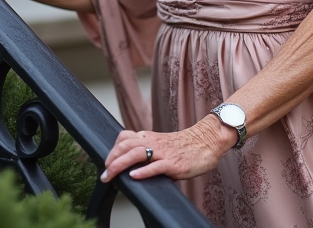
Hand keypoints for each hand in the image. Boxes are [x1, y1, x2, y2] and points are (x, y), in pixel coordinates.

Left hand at [101, 116, 232, 182]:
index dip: (113, 149)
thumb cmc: (185, 146)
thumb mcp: (162, 143)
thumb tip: (131, 163)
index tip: (107, 162)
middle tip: (104, 173)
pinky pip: (156, 166)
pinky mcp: (175, 164)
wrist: (208, 141)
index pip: (125, 138)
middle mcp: (154, 143)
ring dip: (120, 164)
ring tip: (111, 174)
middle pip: (126, 145)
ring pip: (137, 153)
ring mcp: (164, 153)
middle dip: (111, 159)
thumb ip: (148, 149)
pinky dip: (143, 171)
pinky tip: (134, 176)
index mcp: (150, 137)